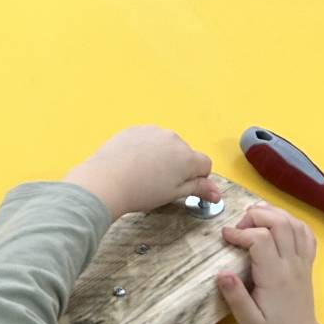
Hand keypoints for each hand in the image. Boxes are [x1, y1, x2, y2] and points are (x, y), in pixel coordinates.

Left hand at [64, 125, 219, 219]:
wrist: (107, 180)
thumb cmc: (140, 191)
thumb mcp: (174, 194)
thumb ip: (198, 189)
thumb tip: (217, 193)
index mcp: (187, 157)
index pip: (205, 164)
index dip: (197, 178)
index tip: (184, 186)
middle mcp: (173, 139)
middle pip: (185, 153)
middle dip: (178, 166)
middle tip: (160, 183)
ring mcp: (153, 131)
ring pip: (166, 144)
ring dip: (162, 155)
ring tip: (144, 174)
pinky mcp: (135, 129)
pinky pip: (148, 138)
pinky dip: (145, 148)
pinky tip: (133, 163)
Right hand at [218, 204, 322, 323]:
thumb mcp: (249, 323)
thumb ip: (235, 298)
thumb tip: (222, 273)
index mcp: (275, 277)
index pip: (261, 239)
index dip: (241, 232)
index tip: (225, 237)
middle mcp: (292, 265)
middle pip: (280, 223)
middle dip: (256, 215)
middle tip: (239, 226)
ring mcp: (302, 263)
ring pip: (294, 223)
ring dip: (273, 214)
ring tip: (254, 218)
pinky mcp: (307, 264)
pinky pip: (306, 234)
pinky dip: (292, 222)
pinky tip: (278, 225)